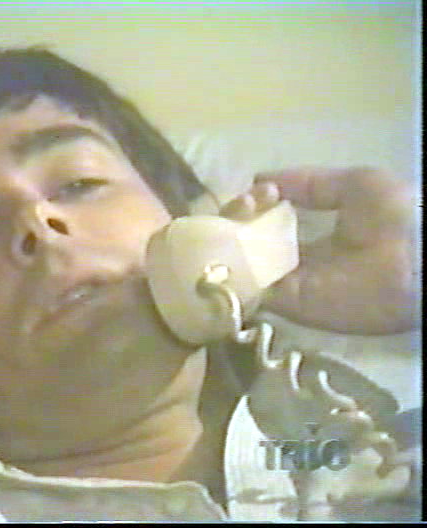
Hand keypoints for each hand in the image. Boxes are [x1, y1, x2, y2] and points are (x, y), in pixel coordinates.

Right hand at [224, 166, 417, 334]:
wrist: (419, 260)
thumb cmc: (397, 216)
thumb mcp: (355, 184)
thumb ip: (308, 183)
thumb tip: (259, 179)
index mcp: (311, 236)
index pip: (265, 224)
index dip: (250, 207)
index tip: (251, 192)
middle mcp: (294, 262)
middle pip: (246, 246)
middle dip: (231, 224)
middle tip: (234, 207)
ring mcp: (288, 284)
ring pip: (240, 265)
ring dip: (224, 244)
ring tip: (220, 222)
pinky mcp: (286, 303)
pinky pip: (247, 289)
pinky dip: (227, 270)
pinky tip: (217, 245)